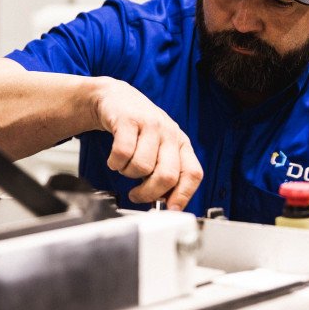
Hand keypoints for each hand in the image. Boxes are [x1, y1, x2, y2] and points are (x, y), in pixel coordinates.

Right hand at [92, 78, 202, 210]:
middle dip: (148, 193)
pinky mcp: (129, 120)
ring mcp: (150, 125)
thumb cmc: (138, 128)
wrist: (115, 99)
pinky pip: (123, 153)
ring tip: (125, 166)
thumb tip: (167, 205)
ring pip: (142, 167)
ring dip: (128, 174)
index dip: (183, 196)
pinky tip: (115, 159)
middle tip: (136, 194)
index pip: (193, 174)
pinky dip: (115, 163)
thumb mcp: (158, 148)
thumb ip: (164, 173)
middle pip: (167, 176)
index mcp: (181, 143)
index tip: (169, 210)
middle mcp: (169, 133)